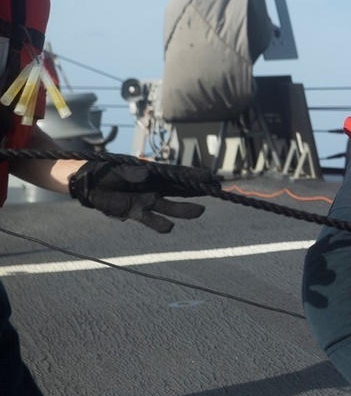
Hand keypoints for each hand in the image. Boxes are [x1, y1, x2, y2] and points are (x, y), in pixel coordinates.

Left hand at [69, 161, 215, 232]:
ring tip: (200, 211)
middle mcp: (156, 186)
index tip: (211, 177)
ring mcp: (148, 199)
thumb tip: (147, 175)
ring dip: (185, 209)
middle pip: (181, 189)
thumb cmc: (108, 169)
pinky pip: (152, 219)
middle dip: (198, 190)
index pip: (179, 174)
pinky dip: (160, 224)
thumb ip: (135, 172)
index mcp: (155, 172)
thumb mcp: (122, 167)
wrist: (90, 181)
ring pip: (170, 206)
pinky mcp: (137, 211)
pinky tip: (169, 228)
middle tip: (216, 190)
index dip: (195, 175)